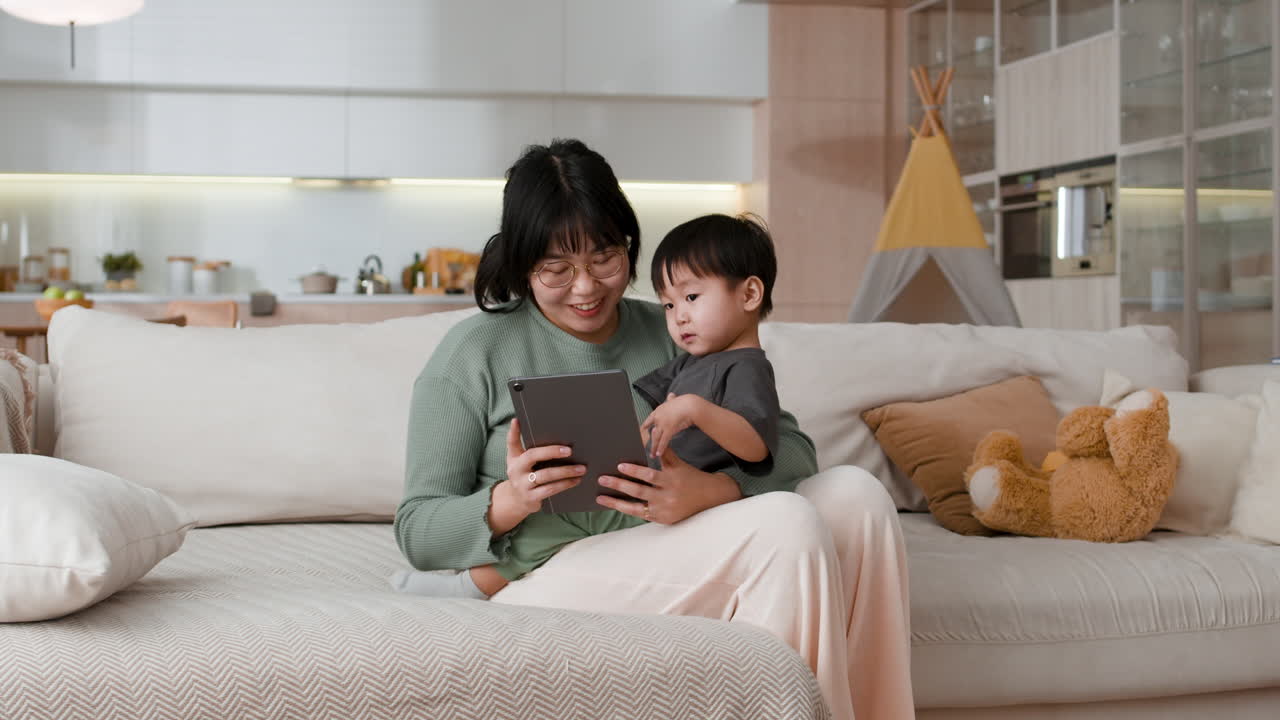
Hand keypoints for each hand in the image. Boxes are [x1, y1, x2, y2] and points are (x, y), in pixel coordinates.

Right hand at [487, 420, 584, 533]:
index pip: (512, 442)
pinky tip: (575, 480)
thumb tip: (518, 420)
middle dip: (551, 451)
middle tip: (570, 450)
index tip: (518, 420)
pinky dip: (565, 484)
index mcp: (514, 459)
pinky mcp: (532, 498)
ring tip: (581, 468)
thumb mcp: (516, 459)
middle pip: (533, 456)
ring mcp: (523, 485)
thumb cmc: (522, 474)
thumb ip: (518, 442)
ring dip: (565, 471)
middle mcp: (516, 471)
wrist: (516, 501)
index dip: (514, 431)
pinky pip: (550, 490)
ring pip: (546, 475)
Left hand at [595, 447, 741, 524]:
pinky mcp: (663, 519)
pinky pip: (641, 515)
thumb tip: (652, 433)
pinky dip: (627, 510)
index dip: (634, 471)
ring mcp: (664, 510)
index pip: (650, 475)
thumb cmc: (690, 477)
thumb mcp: (679, 464)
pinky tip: (614, 505)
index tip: (619, 466)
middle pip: (639, 491)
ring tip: (600, 497)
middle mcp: (667, 496)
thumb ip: (664, 453)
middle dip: (619, 485)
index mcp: (671, 480)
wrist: (710, 498)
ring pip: (636, 507)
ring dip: (616, 502)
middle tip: (602, 479)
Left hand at [640, 393, 704, 458]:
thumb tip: (671, 395)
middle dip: (648, 441)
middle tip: (645, 448)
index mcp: (659, 410)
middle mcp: (658, 417)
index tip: (642, 431)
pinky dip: (661, 448)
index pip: (649, 419)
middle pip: (651, 431)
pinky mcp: (668, 429)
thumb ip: (672, 399)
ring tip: (652, 455)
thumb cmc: (686, 402)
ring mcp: (662, 423)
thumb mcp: (676, 399)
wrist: (690, 405)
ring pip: (656, 437)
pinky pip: (664, 441)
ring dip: (654, 447)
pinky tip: (659, 453)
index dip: (645, 427)